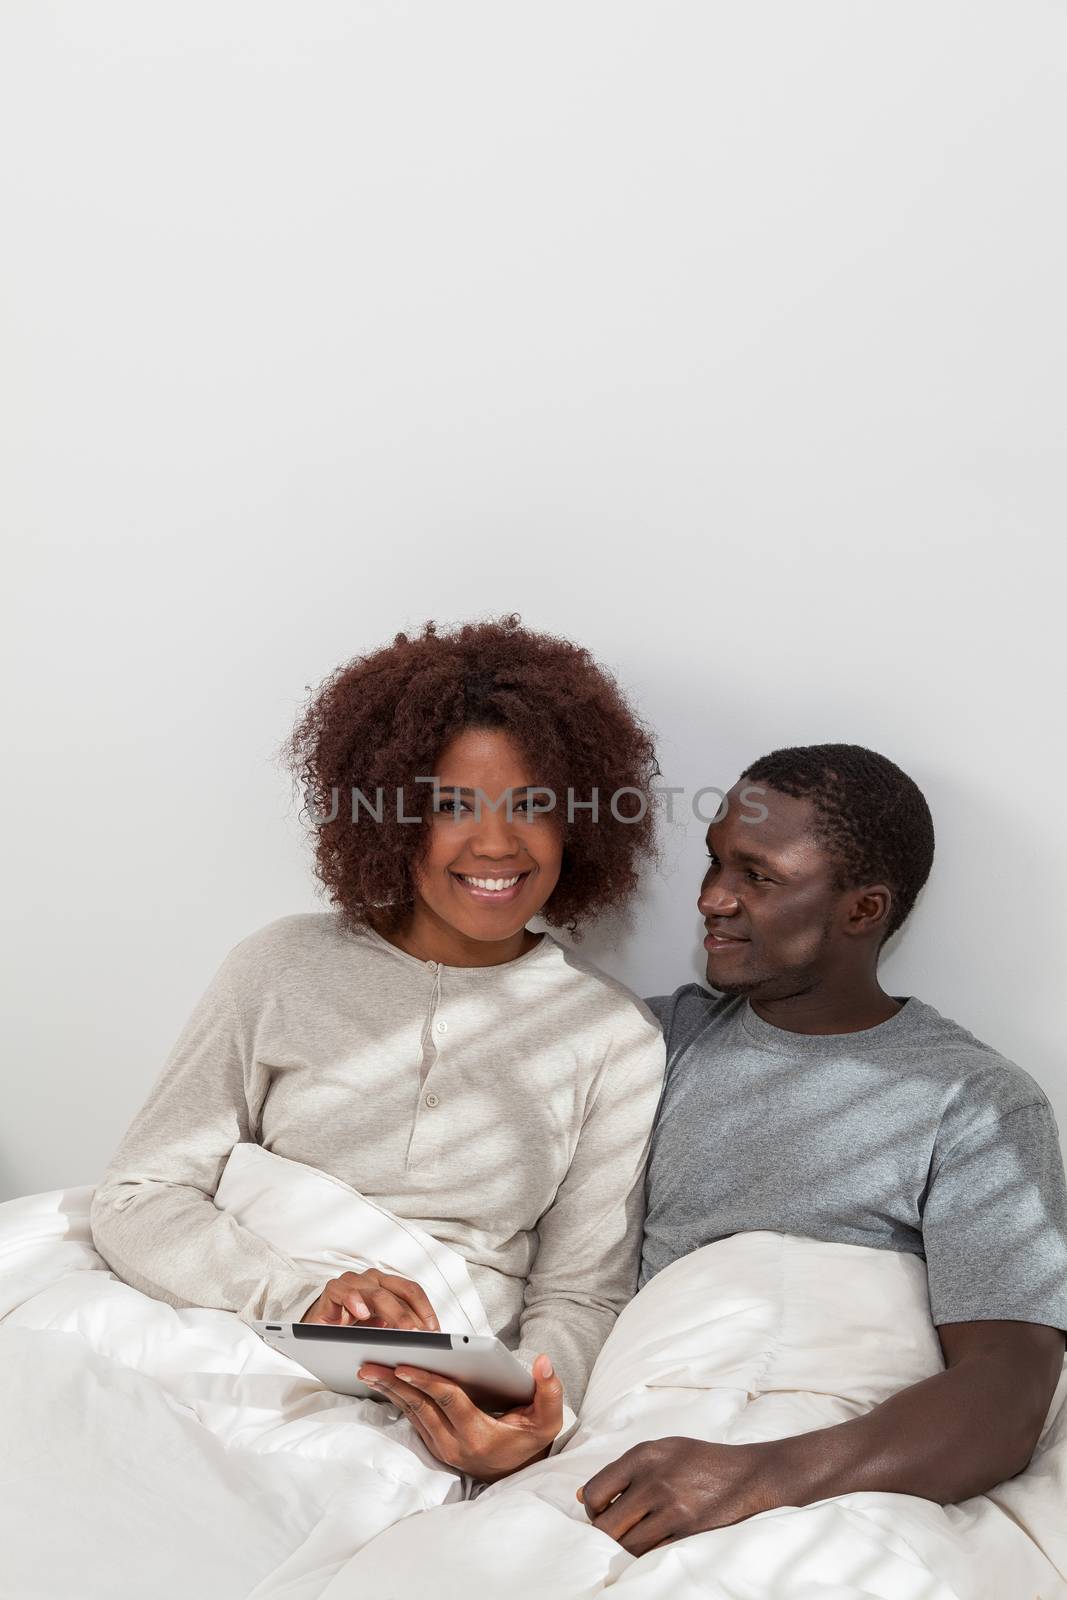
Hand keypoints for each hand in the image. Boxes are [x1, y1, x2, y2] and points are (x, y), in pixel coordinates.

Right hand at [300, 1269, 438, 1330]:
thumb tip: (426, 1344)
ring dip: (393, 1312)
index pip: (412, 1291)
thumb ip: (398, 1331)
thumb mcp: (380, 1331)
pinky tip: (362, 1313)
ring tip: (403, 1332)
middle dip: (412, 1317)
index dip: (425, 1310)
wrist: (320, 1329)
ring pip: (376, 1293)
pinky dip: (353, 1300)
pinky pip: (343, 1290)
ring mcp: (353, 1283)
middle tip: (422, 1337)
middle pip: (398, 1293)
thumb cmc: (354, 1329)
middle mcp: (373, 1280)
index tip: (436, 1332)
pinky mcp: (332, 1290)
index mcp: (388, 1286)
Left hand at [358, 1352, 562, 1482]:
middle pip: (419, 1408)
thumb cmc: (531, 1439)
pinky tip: (383, 1383)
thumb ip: (550, 1390)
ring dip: (389, 1391)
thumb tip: (543, 1361)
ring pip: (411, 1415)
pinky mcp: (435, 1446)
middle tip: (367, 1364)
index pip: (447, 1401)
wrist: (518, 1470)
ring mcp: (442, 1448)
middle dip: (393, 1384)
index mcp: (478, 1434)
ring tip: (367, 1369)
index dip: (425, 1381)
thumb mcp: (548, 1419)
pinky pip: (412, 1420)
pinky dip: (397, 1400)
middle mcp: (454, 1444)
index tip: (403, 1364)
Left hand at [577, 1437, 781, 1554]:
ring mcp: (672, 1510)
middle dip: (603, 1534)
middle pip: (606, 1525)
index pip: (596, 1490)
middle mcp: (654, 1482)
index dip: (592, 1509)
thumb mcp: (662, 1449)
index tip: (601, 1512)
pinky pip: (652, 1555)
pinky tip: (651, 1545)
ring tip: (631, 1539)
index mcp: (644, 1456)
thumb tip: (583, 1497)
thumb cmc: (699, 1461)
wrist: (747, 1474)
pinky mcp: (688, 1533)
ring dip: (624, 1547)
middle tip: (613, 1532)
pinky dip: (645, 1555)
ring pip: (627, 1546)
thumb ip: (624, 1468)